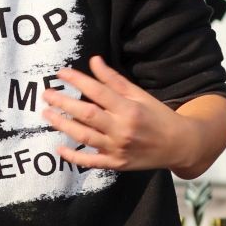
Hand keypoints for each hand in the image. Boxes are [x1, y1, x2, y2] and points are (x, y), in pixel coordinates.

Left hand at [41, 55, 194, 171]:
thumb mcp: (139, 95)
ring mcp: (117, 148)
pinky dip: (73, 156)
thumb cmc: (158, 116)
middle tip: (46, 94)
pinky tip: (59, 148)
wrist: (178, 145)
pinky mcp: (115, 164)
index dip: (78, 81)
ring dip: (63, 125)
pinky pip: (90, 161)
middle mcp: (122, 129)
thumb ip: (114, 80)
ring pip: (84, 136)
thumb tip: (94, 61)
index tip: (61, 73)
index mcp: (129, 108)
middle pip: (87, 114)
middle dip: (63, 103)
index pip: (98, 91)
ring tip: (47, 114)